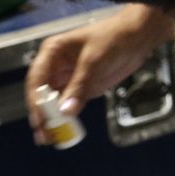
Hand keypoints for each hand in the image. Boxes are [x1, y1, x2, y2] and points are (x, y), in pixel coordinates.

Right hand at [24, 4, 168, 144]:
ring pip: (54, 102)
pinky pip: (69, 104)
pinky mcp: (81, 87)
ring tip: (51, 139)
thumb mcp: (94, 61)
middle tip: (44, 135)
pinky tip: (65, 130)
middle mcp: (55, 66)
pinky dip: (67, 117)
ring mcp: (68, 78)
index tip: (39, 119)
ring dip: (53, 119)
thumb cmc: (113, 39)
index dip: (36, 101)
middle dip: (42, 114)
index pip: (36, 80)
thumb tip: (64, 111)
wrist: (138, 36)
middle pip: (42, 94)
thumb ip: (79, 87)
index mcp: (52, 52)